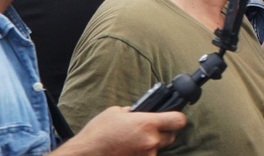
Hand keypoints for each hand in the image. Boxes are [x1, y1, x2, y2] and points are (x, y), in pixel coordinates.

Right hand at [62, 106, 184, 154]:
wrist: (85, 154)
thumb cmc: (98, 133)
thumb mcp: (117, 112)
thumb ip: (134, 111)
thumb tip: (140, 112)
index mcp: (147, 123)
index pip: (178, 120)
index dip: (177, 117)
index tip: (173, 116)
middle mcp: (150, 140)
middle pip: (171, 136)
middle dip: (163, 132)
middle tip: (151, 129)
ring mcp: (145, 155)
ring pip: (158, 148)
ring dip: (151, 144)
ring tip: (134, 141)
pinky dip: (142, 152)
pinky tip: (130, 149)